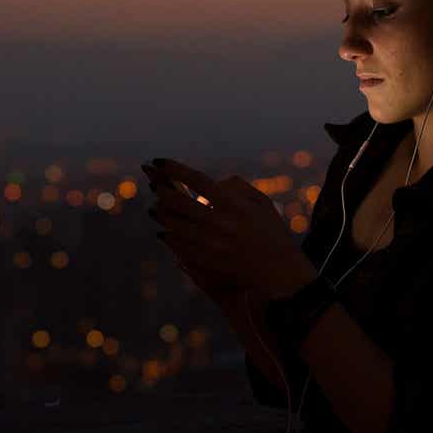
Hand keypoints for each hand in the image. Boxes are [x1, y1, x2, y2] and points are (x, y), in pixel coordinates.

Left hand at [142, 158, 316, 302]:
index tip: (158, 161)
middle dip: (160, 189)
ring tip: (153, 207)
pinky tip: (164, 231)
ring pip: (173, 224)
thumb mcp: (260, 202)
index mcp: (231, 203)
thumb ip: (236, 186)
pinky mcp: (206, 261)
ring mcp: (210, 243)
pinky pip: (178, 246)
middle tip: (153, 184)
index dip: (173, 168)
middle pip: (177, 200)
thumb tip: (213, 183)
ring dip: (160, 213)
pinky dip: (168, 236)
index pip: (195, 179)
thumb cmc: (271, 232)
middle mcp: (218, 222)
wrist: (279, 271)